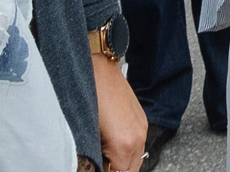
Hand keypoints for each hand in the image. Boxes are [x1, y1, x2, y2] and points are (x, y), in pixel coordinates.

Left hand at [93, 48, 144, 170]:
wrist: (98, 68)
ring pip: (136, 160)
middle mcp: (138, 139)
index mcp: (123, 145)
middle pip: (130, 171)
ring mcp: (142, 128)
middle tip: (100, 164)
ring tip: (105, 158)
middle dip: (115, 170)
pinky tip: (113, 147)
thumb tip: (95, 164)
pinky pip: (139, 146)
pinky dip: (127, 152)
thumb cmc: (87, 96)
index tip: (94, 168)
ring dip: (122, 163)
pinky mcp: (142, 120)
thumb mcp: (86, 134)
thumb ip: (94, 156)